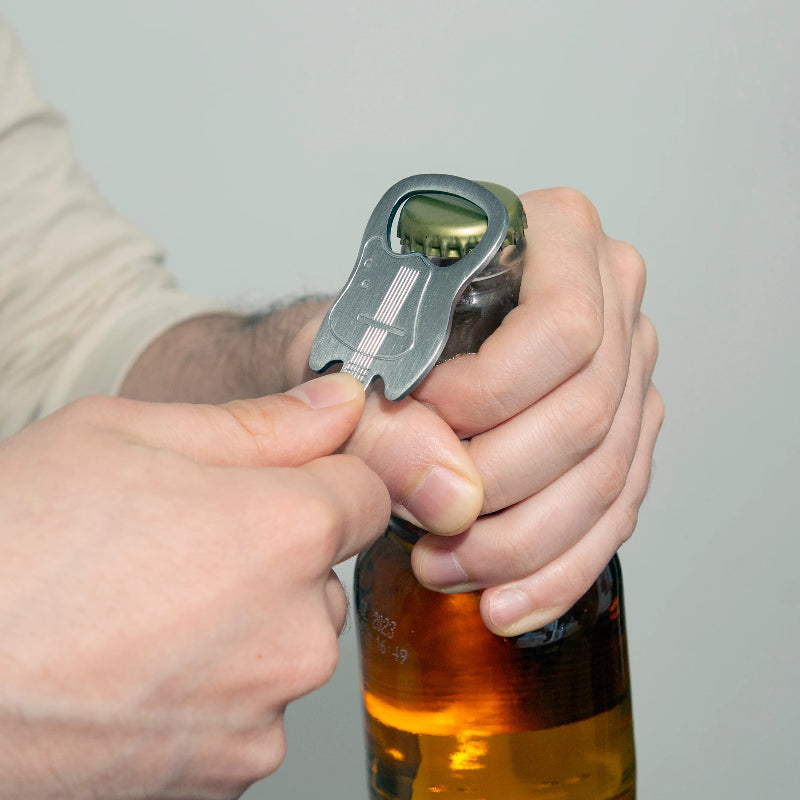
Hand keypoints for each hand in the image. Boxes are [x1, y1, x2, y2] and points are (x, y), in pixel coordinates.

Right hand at [0, 373, 388, 798]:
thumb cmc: (14, 548)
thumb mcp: (128, 435)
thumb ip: (260, 421)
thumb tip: (338, 403)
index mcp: (288, 530)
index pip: (369, 491)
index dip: (324, 479)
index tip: (278, 484)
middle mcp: (298, 628)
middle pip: (324, 571)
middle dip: (276, 553)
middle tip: (181, 547)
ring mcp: (265, 707)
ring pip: (288, 639)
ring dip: (245, 623)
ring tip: (148, 611)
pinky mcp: (230, 770)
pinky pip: (252, 705)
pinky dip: (216, 686)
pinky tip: (142, 668)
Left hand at [289, 188, 661, 635]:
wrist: (378, 350)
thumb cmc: (366, 328)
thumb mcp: (349, 351)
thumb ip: (380, 412)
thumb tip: (444, 492)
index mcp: (553, 235)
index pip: (562, 327)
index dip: (492, 394)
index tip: (425, 422)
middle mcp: (609, 297)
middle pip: (590, 411)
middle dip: (500, 485)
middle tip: (427, 524)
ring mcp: (627, 371)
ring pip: (606, 477)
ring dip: (522, 542)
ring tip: (447, 568)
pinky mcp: (623, 438)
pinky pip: (612, 516)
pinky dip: (555, 569)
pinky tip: (503, 600)